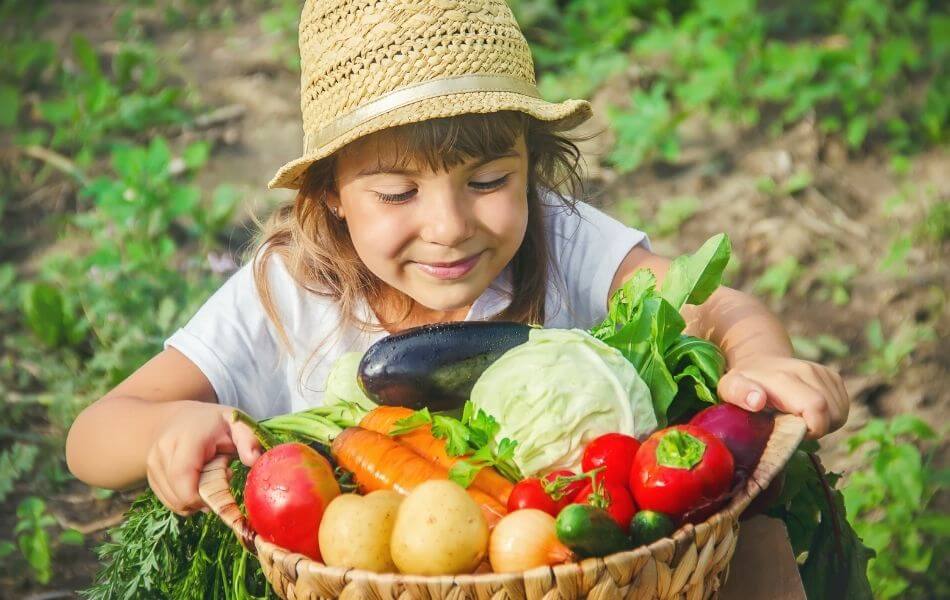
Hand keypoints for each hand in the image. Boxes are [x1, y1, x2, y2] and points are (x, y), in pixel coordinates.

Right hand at [146, 401, 261, 515]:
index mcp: (186, 439)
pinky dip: (186, 499)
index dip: (202, 496)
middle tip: (221, 479)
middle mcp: (163, 452)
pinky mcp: (150, 477)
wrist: (179, 417)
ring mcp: (152, 465)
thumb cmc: (213, 422)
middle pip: (179, 496)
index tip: (224, 491)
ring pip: (174, 502)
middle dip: (204, 499)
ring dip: (196, 499)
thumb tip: (254, 460)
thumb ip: (248, 439)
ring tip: (209, 476)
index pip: (183, 478)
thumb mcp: (236, 423)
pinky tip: (196, 480)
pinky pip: (169, 501)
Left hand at [716, 356, 849, 438]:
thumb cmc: (743, 383)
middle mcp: (809, 371)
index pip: (816, 408)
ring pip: (840, 413)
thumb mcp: (729, 388)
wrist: (758, 361)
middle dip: (818, 430)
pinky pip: (843, 407)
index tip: (792, 432)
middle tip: (792, 427)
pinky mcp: (833, 377)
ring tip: (798, 418)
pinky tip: (808, 412)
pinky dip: (830, 416)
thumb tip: (758, 400)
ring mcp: (823, 372)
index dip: (811, 430)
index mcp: (785, 378)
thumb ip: (739, 394)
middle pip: (833, 414)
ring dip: (824, 424)